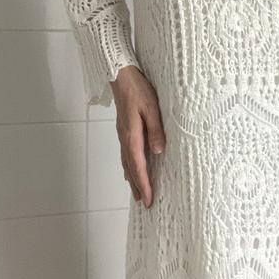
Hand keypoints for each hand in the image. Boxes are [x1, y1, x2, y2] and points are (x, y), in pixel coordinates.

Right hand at [111, 65, 165, 207]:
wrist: (120, 75)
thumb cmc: (138, 89)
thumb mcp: (152, 107)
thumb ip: (156, 129)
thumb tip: (159, 150)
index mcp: (132, 134)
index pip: (138, 165)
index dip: (144, 183)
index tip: (148, 199)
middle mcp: (125, 138)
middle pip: (131, 168)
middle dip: (138, 186)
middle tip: (144, 203)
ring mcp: (122, 134)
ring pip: (127, 162)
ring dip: (132, 179)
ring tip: (137, 193)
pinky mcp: (123, 129)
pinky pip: (126, 154)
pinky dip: (129, 167)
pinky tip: (131, 170)